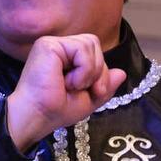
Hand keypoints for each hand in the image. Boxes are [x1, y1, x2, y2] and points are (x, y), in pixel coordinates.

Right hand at [5, 34, 127, 151]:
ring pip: (90, 43)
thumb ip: (105, 86)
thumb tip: (122, 73)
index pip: (95, 52)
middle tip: (84, 89)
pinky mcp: (48, 44)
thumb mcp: (89, 99)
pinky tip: (67, 81)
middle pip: (94, 44)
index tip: (93, 92)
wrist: (38, 117)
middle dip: (98, 71)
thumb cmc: (56, 110)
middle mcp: (59, 47)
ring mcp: (53, 44)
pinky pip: (81, 48)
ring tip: (72, 85)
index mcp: (66, 57)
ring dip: (89, 71)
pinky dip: (83, 69)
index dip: (102, 73)